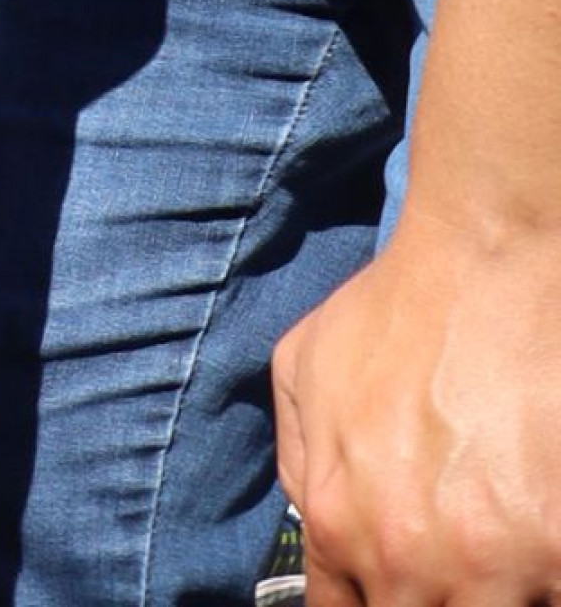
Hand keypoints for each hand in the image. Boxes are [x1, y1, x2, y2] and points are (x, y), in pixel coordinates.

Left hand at [274, 204, 560, 601]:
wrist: (486, 263)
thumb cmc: (395, 307)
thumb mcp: (300, 368)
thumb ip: (300, 463)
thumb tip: (315, 522)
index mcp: (340, 522)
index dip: (366, 605)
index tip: (387, 585)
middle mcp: (410, 559)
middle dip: (430, 600)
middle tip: (448, 560)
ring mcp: (492, 564)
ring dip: (492, 594)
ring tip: (495, 547)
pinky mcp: (559, 550)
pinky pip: (548, 598)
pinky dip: (540, 580)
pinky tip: (534, 541)